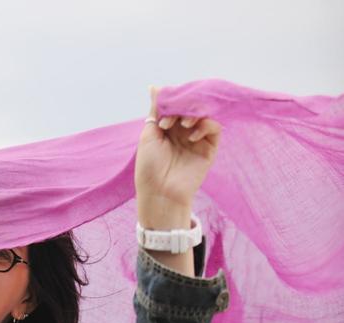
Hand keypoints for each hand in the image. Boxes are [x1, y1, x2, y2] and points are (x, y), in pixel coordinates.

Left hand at [135, 84, 221, 213]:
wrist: (159, 194)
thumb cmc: (149, 168)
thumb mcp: (149, 134)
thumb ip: (156, 109)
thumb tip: (154, 86)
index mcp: (169, 126)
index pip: (177, 103)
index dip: (174, 101)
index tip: (164, 113)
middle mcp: (184, 130)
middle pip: (191, 105)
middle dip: (184, 105)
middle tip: (175, 117)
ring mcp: (197, 139)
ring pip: (204, 113)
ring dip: (194, 113)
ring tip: (183, 124)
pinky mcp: (209, 148)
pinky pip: (214, 128)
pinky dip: (205, 125)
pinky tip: (192, 135)